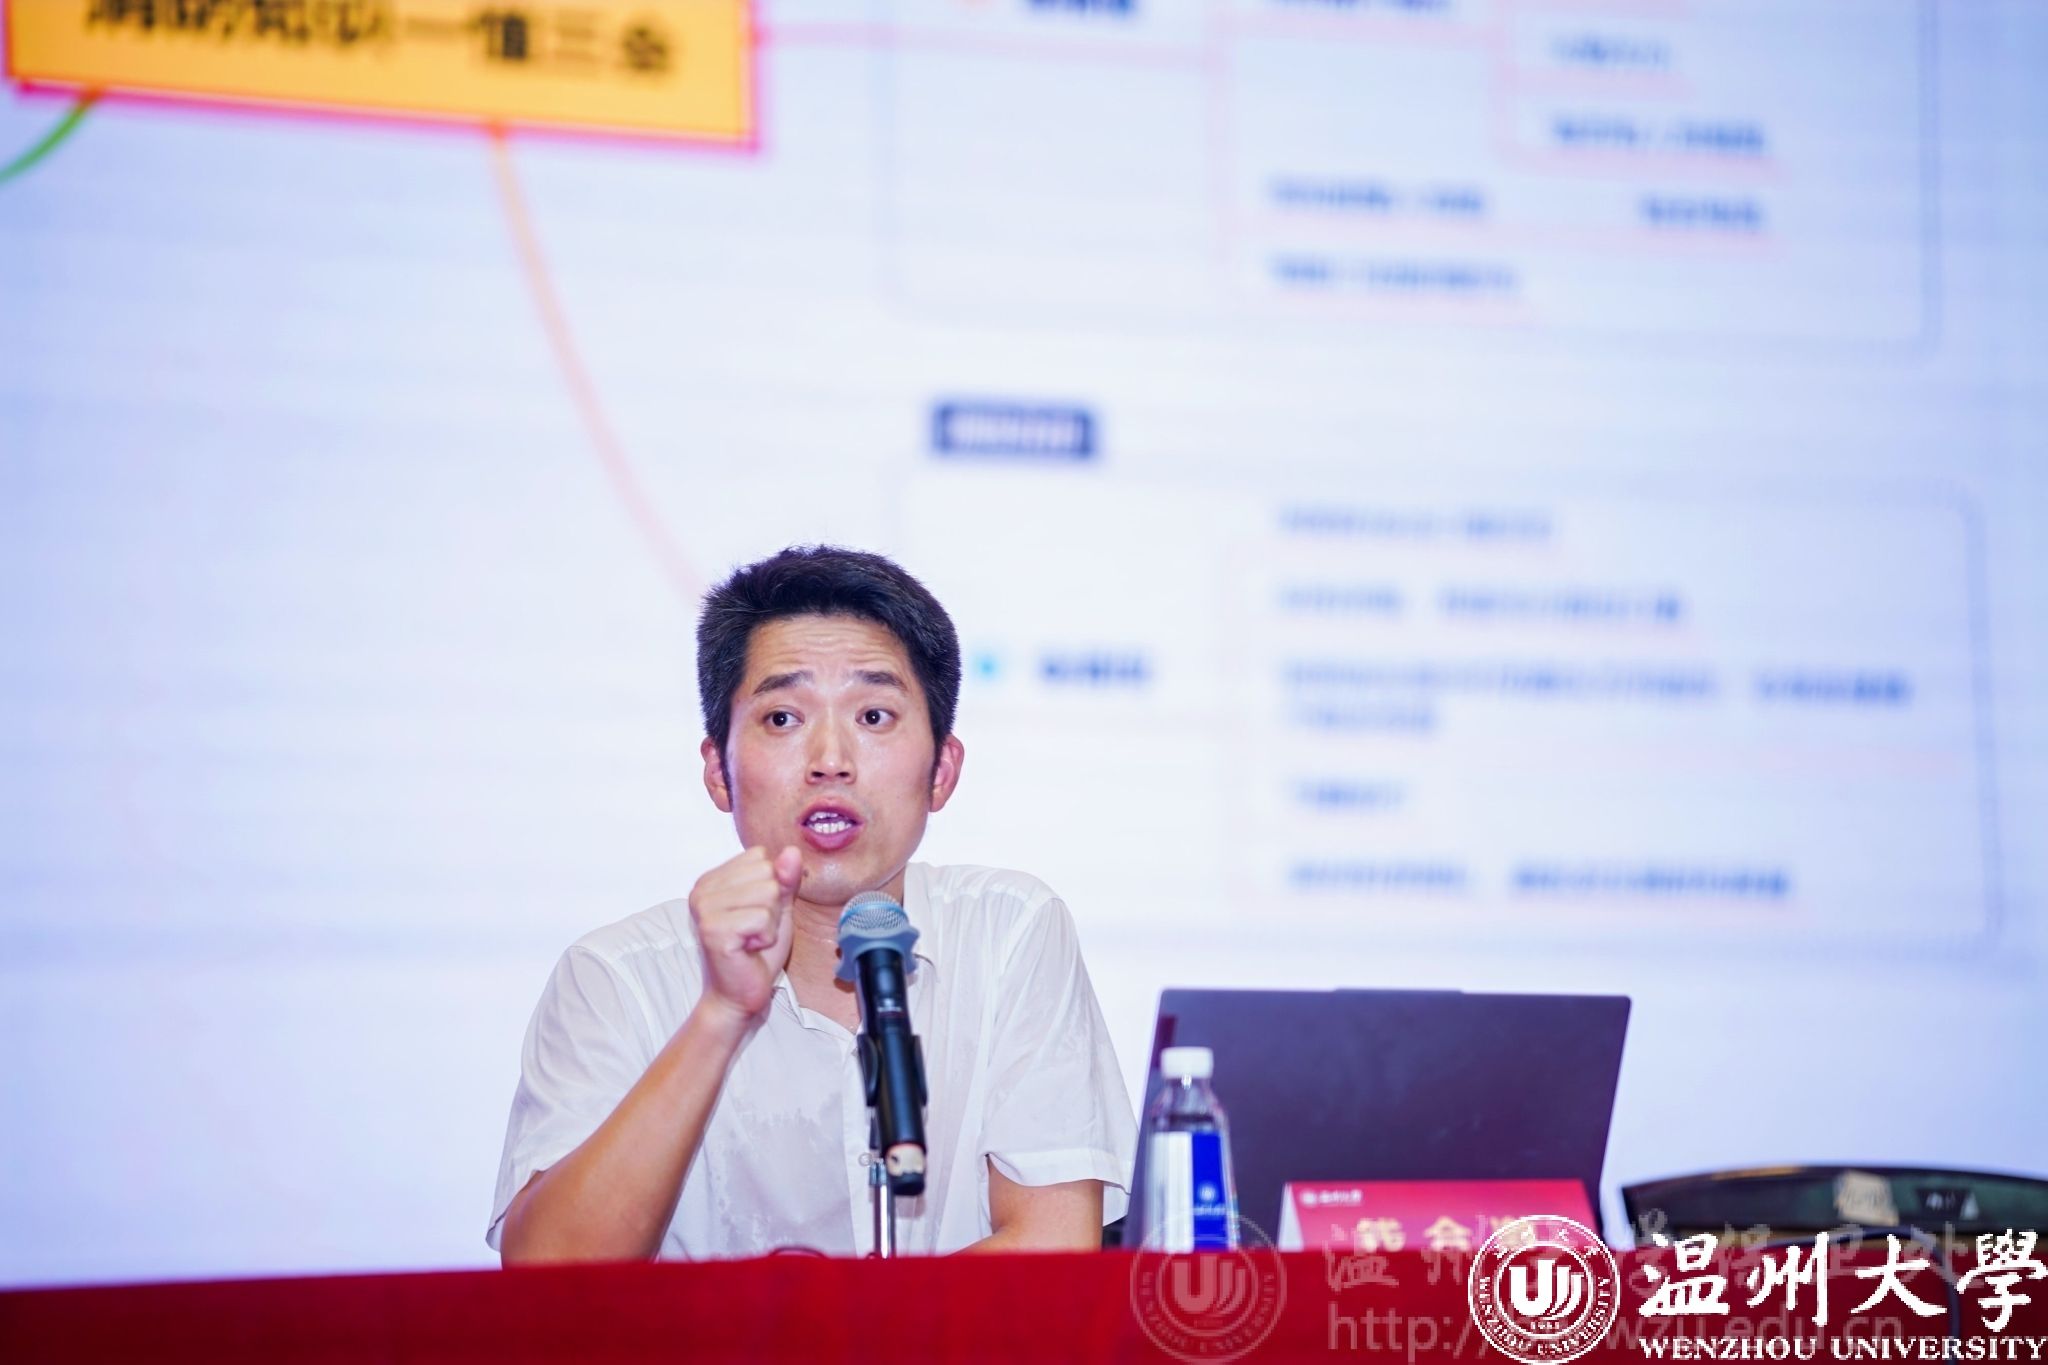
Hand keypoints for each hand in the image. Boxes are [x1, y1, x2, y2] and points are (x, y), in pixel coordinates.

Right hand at [688, 845, 801, 1022]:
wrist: (740, 995)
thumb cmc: (758, 952)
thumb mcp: (777, 908)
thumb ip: (785, 879)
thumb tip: (792, 851)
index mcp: (712, 879)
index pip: (760, 856)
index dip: (771, 887)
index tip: (755, 914)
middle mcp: (702, 889)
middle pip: (766, 872)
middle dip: (772, 906)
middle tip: (754, 931)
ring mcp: (704, 908)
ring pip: (767, 892)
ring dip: (769, 923)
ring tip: (751, 940)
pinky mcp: (713, 929)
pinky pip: (762, 917)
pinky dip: (765, 937)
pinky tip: (748, 949)